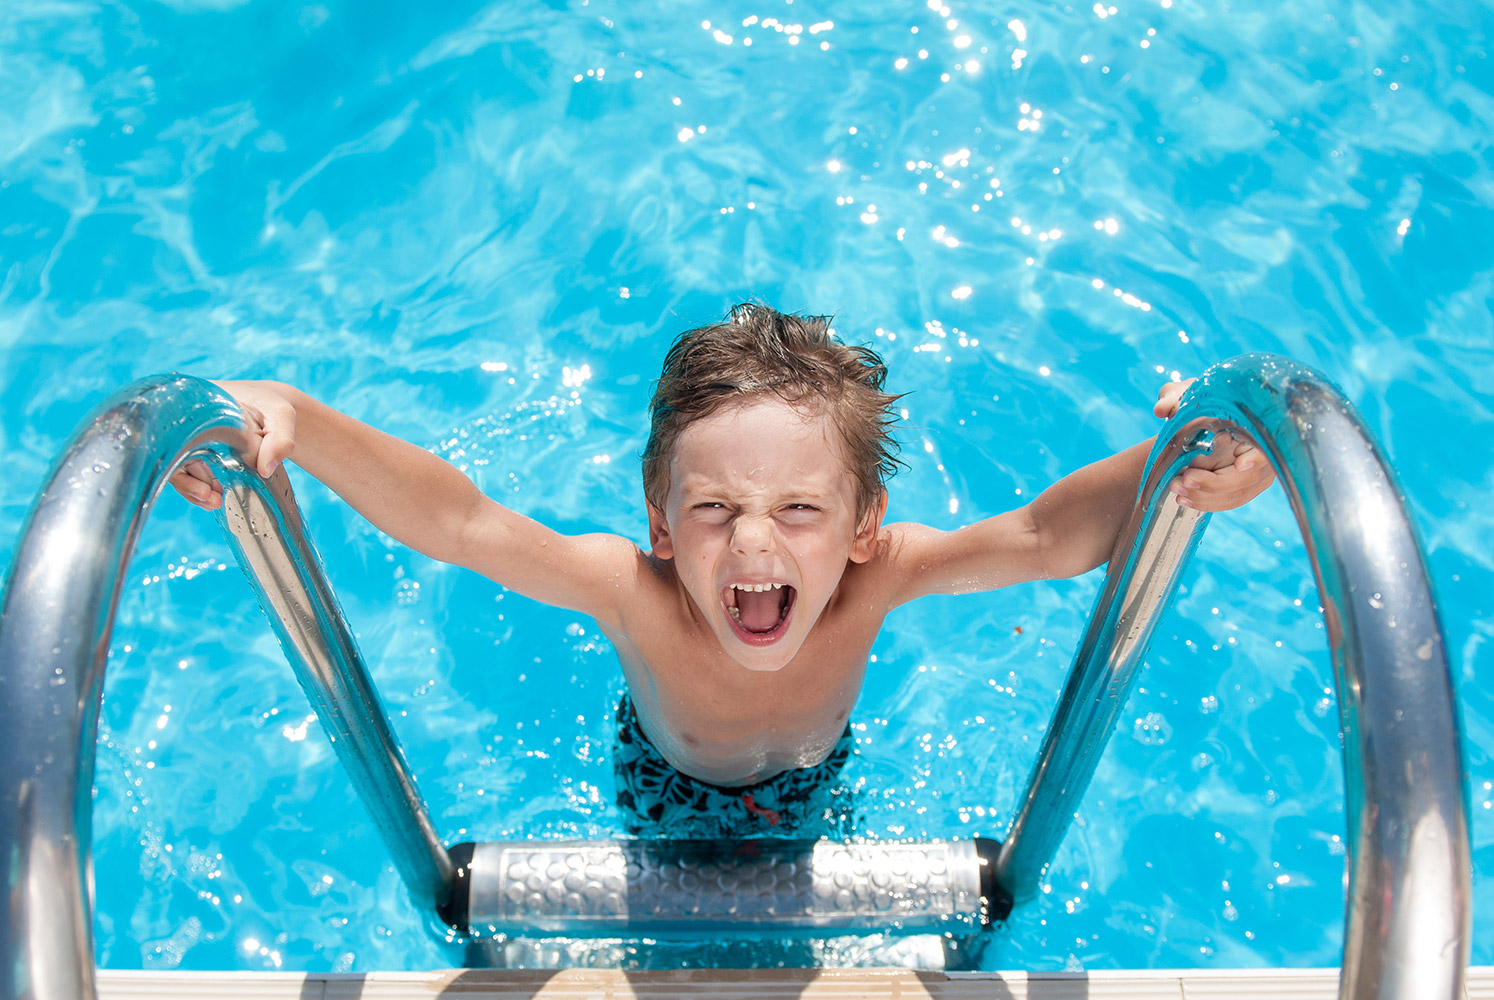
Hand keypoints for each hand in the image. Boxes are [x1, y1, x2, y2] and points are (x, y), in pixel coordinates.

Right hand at [170, 380, 297, 509]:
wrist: (268, 406)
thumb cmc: (270, 405)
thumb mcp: (281, 415)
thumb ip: (280, 439)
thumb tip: (265, 470)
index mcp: (197, 408)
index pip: (173, 435)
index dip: (181, 463)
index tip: (204, 485)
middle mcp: (186, 423)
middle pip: (170, 455)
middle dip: (187, 482)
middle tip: (211, 498)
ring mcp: (189, 439)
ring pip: (178, 467)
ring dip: (193, 489)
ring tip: (214, 501)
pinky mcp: (196, 452)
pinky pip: (189, 473)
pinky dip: (199, 487)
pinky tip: (214, 497)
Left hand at [1154, 378, 1274, 511]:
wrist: (1202, 415)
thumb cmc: (1199, 400)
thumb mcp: (1186, 392)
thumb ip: (1173, 396)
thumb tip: (1161, 409)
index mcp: (1257, 425)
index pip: (1267, 446)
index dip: (1256, 458)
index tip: (1240, 464)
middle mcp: (1265, 450)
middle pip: (1248, 477)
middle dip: (1215, 482)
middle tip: (1184, 479)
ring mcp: (1258, 472)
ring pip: (1237, 494)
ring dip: (1205, 496)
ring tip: (1177, 488)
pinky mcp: (1246, 486)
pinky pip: (1230, 501)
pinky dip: (1206, 503)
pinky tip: (1184, 499)